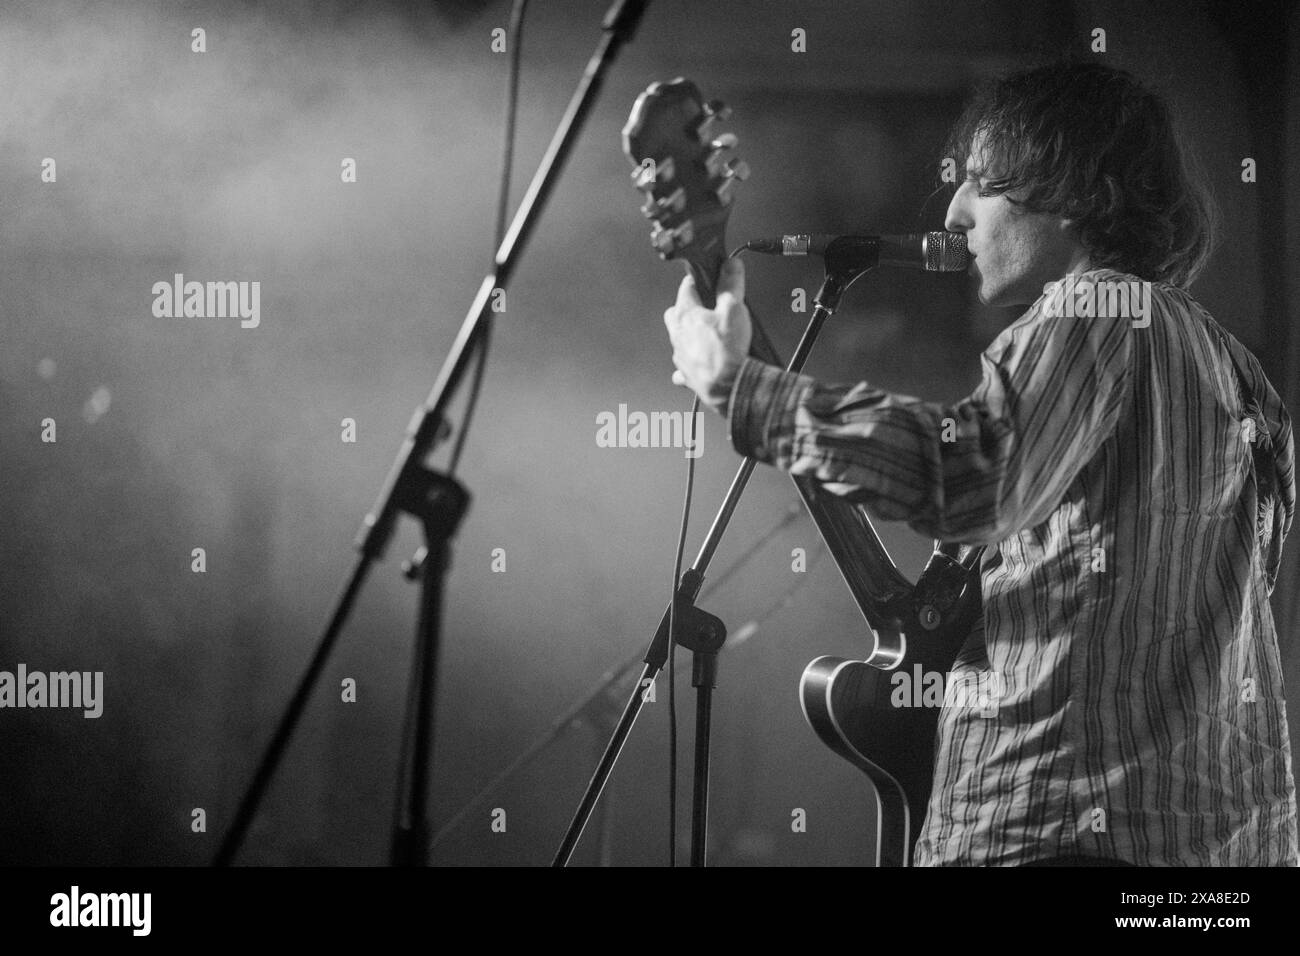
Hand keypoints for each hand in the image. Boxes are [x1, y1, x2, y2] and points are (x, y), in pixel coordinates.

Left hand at [663, 257, 751, 414]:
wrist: (727, 388)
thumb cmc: (727, 351)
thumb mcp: (734, 309)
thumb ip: (731, 285)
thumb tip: (731, 266)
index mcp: (686, 315)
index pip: (686, 287)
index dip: (697, 281)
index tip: (704, 278)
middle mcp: (678, 335)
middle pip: (675, 313)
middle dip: (687, 308)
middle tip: (703, 306)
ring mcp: (680, 356)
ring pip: (678, 339)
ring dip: (689, 335)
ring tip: (706, 334)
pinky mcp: (687, 375)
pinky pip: (684, 368)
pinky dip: (691, 364)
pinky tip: (703, 363)